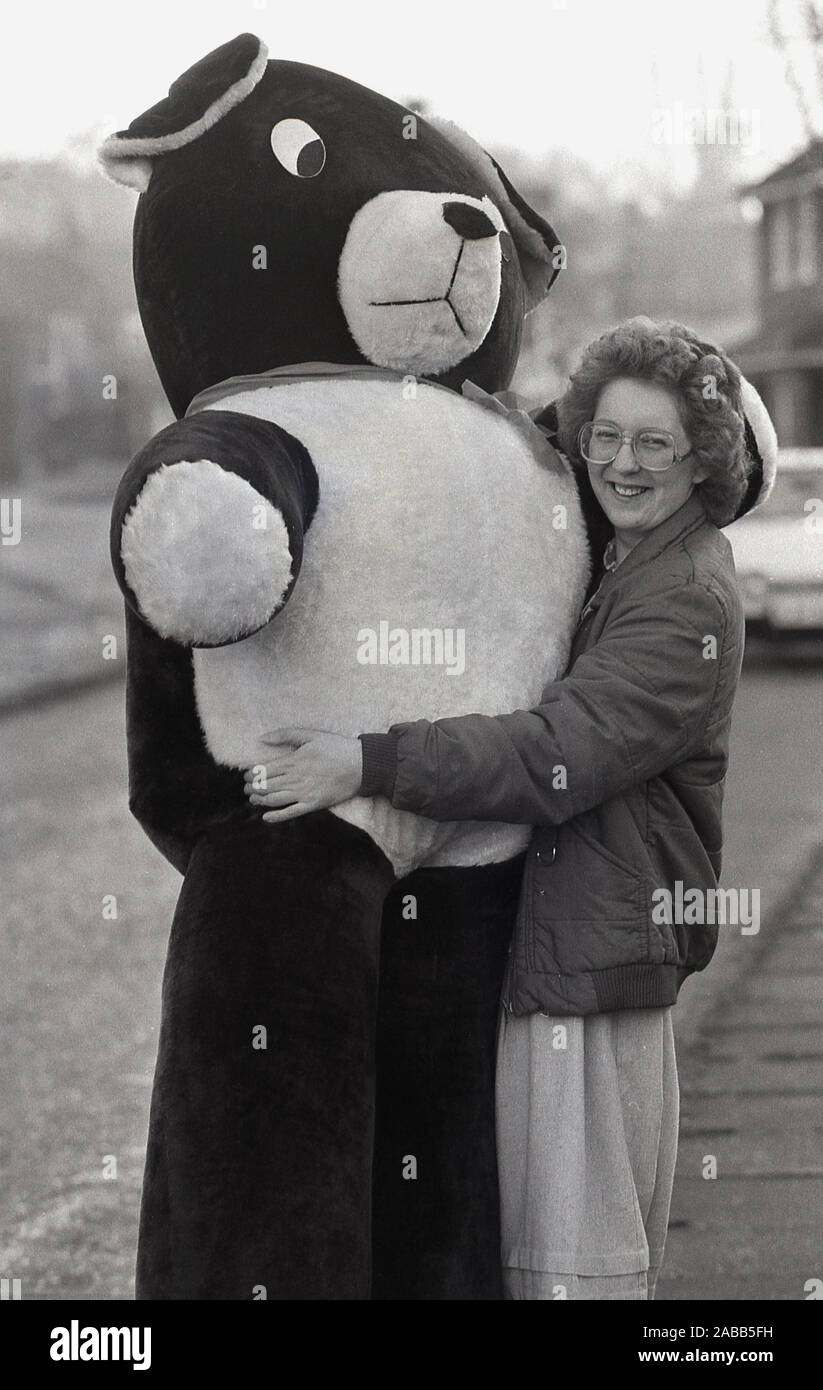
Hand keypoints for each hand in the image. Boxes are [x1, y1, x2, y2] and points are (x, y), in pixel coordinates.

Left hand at [243, 727, 362, 822]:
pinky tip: (266, 818)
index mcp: (294, 760)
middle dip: (251, 788)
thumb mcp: (311, 734)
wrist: (362, 765)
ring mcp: (304, 792)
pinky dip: (276, 817)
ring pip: (274, 799)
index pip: (263, 770)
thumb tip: (261, 738)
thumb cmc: (336, 747)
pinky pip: (291, 812)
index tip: (246, 776)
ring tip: (253, 799)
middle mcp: (296, 778)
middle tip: (246, 789)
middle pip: (265, 786)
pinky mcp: (314, 804)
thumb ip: (285, 735)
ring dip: (259, 801)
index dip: (250, 774)